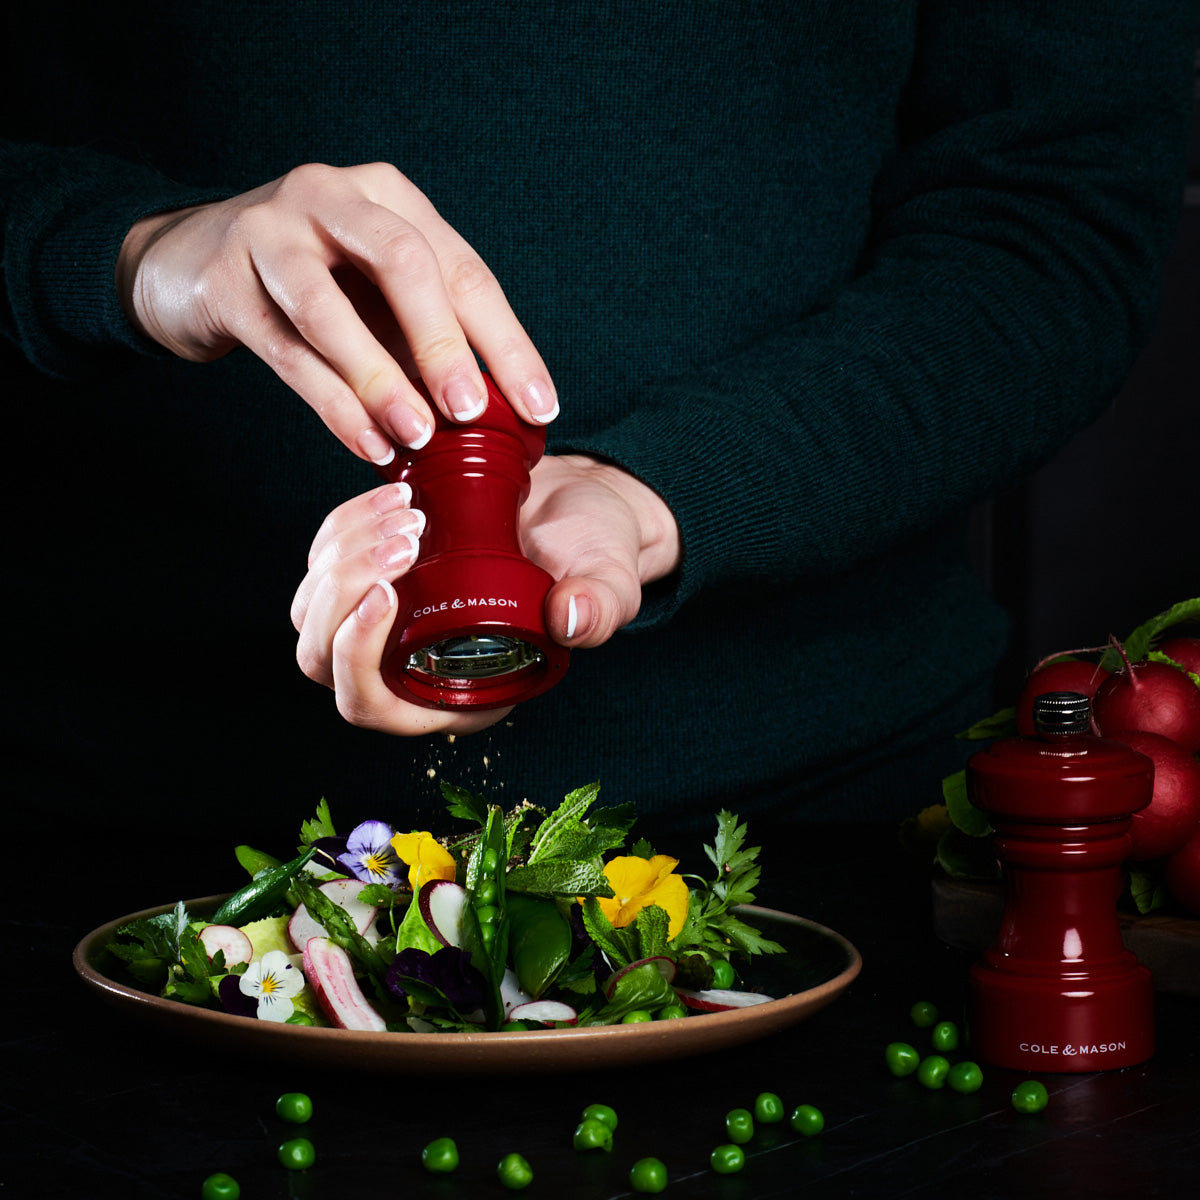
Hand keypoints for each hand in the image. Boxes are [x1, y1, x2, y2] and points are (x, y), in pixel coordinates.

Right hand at [116, 162, 556, 460]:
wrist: (192, 263)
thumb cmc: (314, 286)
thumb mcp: (379, 298)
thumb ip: (431, 340)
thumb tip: (504, 417)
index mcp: (390, 197)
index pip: (465, 271)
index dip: (507, 344)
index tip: (542, 408)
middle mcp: (332, 198)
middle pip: (403, 263)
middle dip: (444, 343)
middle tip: (472, 412)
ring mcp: (270, 232)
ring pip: (330, 307)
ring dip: (379, 378)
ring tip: (416, 435)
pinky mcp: (225, 279)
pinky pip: (285, 349)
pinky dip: (331, 402)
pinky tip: (366, 442)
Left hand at [290, 457, 679, 735]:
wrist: (575, 505)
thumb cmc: (592, 553)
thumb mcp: (610, 579)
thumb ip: (600, 606)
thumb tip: (571, 619)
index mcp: (453, 692)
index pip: (369, 703)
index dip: (357, 656)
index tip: (387, 592)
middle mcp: (406, 666)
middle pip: (319, 657)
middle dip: (341, 594)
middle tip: (404, 538)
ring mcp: (382, 620)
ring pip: (311, 608)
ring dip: (341, 554)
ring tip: (406, 509)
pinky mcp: (371, 573)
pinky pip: (324, 561)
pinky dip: (345, 525)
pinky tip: (393, 496)